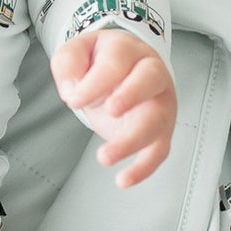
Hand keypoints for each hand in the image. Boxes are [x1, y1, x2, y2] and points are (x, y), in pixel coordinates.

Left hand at [50, 27, 176, 187]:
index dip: (95, 82)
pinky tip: (124, 179)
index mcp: (128, 50)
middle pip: (149, 81)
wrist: (124, 70)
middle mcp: (152, 73)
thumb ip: (68, 63)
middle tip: (110, 111)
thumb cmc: (101, 62)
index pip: (116, 62)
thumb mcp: (77, 52)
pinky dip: (144, 168)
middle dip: (131, 96)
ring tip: (104, 157)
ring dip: (132, 140)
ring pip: (156, 120)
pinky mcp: (162, 129)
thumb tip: (71, 90)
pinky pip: (159, 150)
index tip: (73, 100)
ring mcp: (161, 102)